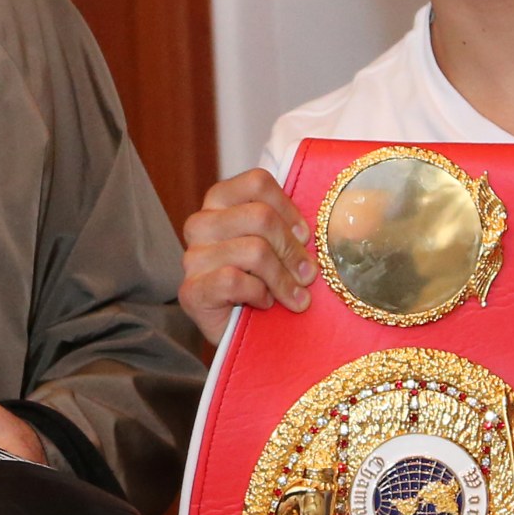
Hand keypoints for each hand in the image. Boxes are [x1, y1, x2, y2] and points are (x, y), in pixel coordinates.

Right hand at [180, 168, 314, 342]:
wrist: (241, 332)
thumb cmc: (262, 283)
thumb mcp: (276, 246)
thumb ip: (287, 226)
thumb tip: (322, 224)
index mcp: (220, 201)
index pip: (257, 182)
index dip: (289, 208)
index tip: (305, 236)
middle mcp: (201, 223)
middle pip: (260, 217)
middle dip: (292, 250)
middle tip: (308, 275)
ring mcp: (192, 257)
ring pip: (254, 250)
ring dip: (283, 279)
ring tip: (294, 297)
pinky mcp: (191, 290)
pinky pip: (234, 280)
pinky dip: (258, 293)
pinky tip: (264, 303)